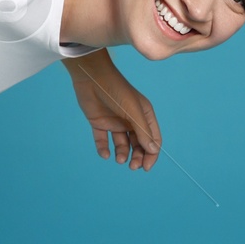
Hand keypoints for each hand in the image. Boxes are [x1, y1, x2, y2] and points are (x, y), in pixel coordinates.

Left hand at [63, 50, 160, 170]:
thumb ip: (143, 132)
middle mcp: (131, 120)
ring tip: (119, 159)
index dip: (151, 154)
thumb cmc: (116, 90)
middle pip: (138, 144)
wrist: (91, 76)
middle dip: (137, 157)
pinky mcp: (99, 123)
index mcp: (144, 115)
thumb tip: (153, 151)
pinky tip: (105, 154)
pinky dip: (104, 149)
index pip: (152, 139)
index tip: (146, 167)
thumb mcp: (133, 111)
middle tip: (132, 166)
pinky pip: (103, 140)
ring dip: (122, 154)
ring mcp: (115, 122)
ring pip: (122, 144)